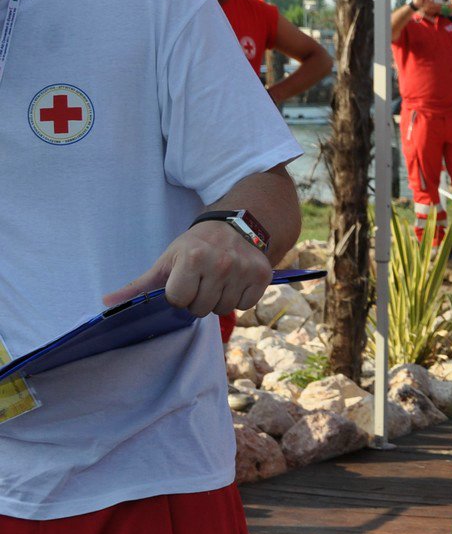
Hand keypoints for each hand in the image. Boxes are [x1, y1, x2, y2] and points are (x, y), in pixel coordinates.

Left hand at [103, 221, 271, 316]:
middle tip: (202, 281)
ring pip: (225, 308)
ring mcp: (243, 270)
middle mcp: (220, 264)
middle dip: (199, 299)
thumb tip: (107, 303)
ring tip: (219, 281)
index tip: (185, 281)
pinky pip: (246, 305)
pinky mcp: (262, 275)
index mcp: (191, 258)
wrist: (235, 225)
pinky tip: (235, 282)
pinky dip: (239, 298)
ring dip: (219, 299)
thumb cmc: (195, 246)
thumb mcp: (167, 260)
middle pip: (202, 308)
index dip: (179, 295)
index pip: (179, 300)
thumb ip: (139, 285)